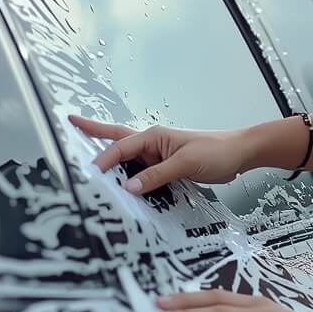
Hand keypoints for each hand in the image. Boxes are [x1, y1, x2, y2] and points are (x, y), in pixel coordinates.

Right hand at [68, 114, 252, 194]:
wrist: (241, 153)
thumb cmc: (217, 151)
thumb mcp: (185, 163)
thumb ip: (157, 175)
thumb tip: (129, 187)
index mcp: (154, 137)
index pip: (120, 148)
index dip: (103, 160)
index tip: (90, 173)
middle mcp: (153, 144)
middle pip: (118, 142)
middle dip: (95, 134)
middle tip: (71, 124)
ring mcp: (159, 156)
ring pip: (129, 160)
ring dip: (112, 162)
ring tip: (88, 163)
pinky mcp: (168, 168)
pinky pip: (143, 173)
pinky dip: (131, 178)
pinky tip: (122, 184)